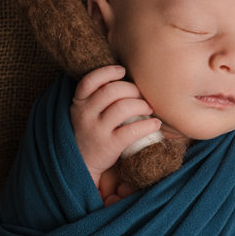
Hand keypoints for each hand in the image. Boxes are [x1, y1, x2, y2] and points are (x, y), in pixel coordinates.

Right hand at [70, 65, 161, 189]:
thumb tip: (126, 78)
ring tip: (149, 109)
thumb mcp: (85, 113)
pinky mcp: (109, 145)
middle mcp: (85, 114)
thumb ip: (97, 97)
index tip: (123, 71)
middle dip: (132, 89)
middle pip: (112, 90)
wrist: (82, 164)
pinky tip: (155, 124)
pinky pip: (132, 130)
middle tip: (142, 95)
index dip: (108, 72)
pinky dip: (148, 125)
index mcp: (79, 103)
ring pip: (123, 107)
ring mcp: (96, 130)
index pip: (90, 80)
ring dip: (142, 105)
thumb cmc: (89, 132)